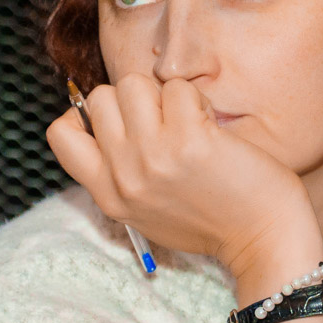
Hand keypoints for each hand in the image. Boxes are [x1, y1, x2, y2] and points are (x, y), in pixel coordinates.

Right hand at [45, 75, 313, 275]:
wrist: (262, 239)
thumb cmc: (213, 220)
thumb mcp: (147, 211)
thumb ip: (122, 172)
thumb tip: (112, 120)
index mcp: (109, 195)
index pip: (60, 135)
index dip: (83, 115)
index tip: (117, 121)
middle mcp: (124, 176)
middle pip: (100, 98)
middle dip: (134, 99)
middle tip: (164, 122)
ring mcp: (154, 157)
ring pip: (133, 84)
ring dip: (164, 94)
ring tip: (187, 121)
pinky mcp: (189, 141)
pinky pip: (178, 89)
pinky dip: (197, 100)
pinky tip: (211, 128)